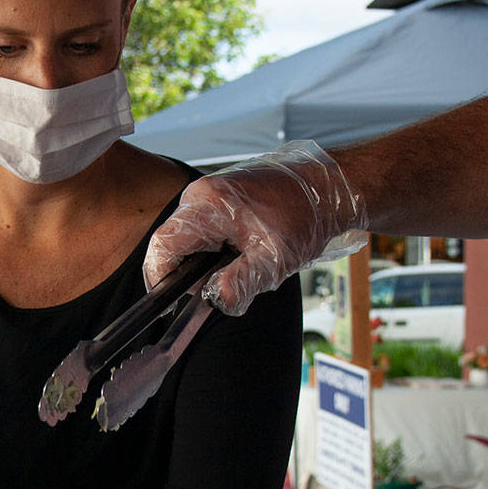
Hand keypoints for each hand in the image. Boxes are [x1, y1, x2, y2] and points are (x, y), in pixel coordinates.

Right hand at [144, 140, 367, 316]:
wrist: (328, 187)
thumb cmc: (305, 216)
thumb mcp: (275, 259)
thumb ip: (241, 283)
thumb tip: (215, 301)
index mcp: (208, 205)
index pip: (163, 245)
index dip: (159, 277)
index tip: (170, 301)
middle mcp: (202, 194)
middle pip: (170, 241)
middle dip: (184, 271)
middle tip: (211, 290)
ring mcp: (209, 192)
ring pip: (185, 236)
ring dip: (199, 260)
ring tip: (232, 270)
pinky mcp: (218, 196)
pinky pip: (199, 227)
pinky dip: (211, 247)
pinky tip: (237, 255)